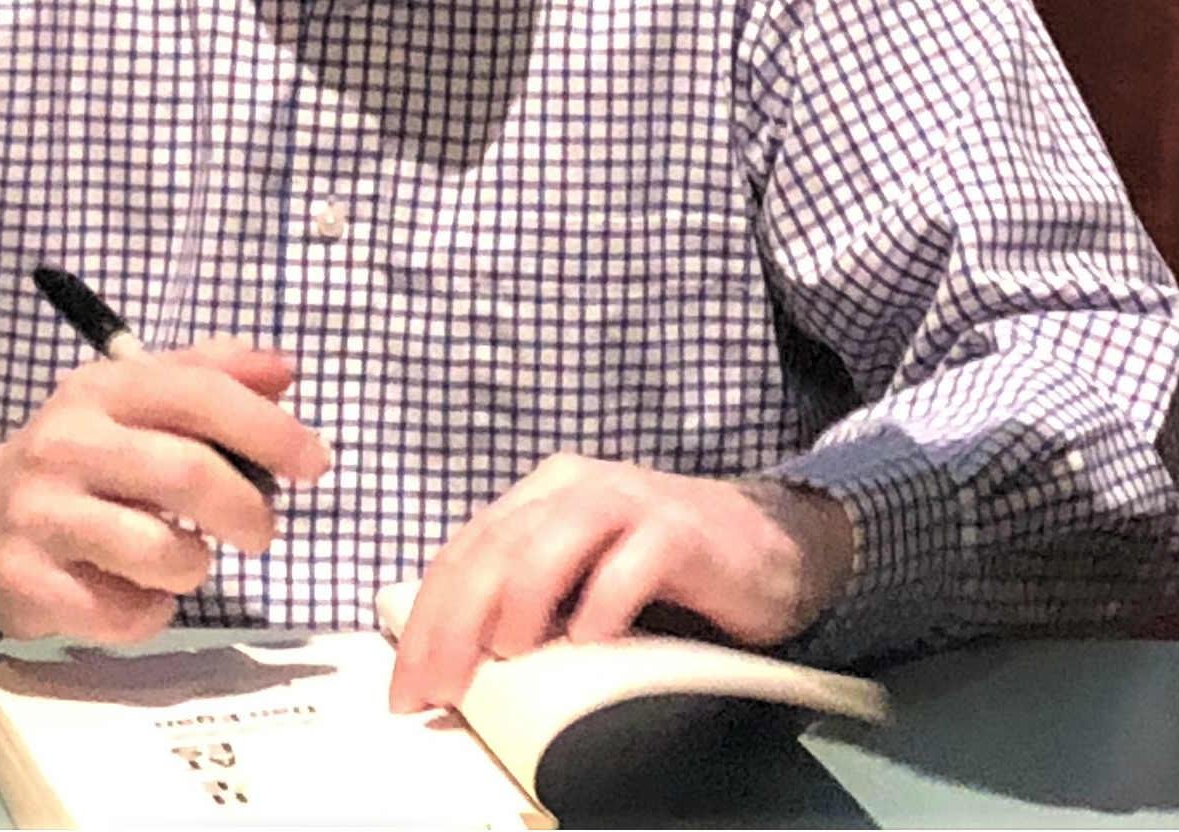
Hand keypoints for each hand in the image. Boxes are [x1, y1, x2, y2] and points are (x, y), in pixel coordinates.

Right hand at [0, 336, 330, 642]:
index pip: (199, 395)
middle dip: (247, 510)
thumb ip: (211, 375)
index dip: (269, 429)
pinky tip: (140, 592)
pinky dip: (151, 611)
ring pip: (161, 551)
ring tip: (186, 558)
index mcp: (104, 387)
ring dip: (196, 565)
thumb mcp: (134, 399)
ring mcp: (41, 515)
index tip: (314, 462)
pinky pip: (123, 612)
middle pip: (188, 473)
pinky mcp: (27, 583)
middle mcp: (67, 442)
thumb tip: (284, 371)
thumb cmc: (82, 457)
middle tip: (262, 531)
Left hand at [386, 455, 853, 711]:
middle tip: (441, 689)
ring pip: (551, 542)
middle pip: (494, 549)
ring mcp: (630, 501)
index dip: (425, 623)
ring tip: (505, 656)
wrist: (771, 545)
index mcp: (539, 497)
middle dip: (454, 624)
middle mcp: (575, 488)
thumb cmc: (664, 573)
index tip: (407, 690)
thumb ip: (523, 603)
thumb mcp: (579, 579)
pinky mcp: (682, 528)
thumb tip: (452, 671)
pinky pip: (632, 562)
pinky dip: (604, 603)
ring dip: (518, 602)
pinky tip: (589, 641)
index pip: (462, 554)